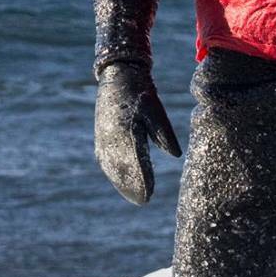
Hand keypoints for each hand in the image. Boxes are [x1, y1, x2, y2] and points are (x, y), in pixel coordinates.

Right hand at [94, 62, 181, 204]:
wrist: (118, 74)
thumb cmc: (141, 92)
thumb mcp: (156, 111)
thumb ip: (163, 134)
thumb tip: (175, 155)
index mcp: (127, 131)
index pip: (135, 163)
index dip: (142, 181)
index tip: (150, 195)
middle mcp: (112, 137)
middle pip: (121, 169)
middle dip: (132, 186)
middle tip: (143, 201)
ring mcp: (103, 136)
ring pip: (111, 166)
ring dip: (121, 182)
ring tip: (133, 196)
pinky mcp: (101, 134)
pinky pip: (105, 159)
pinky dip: (112, 171)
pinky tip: (119, 180)